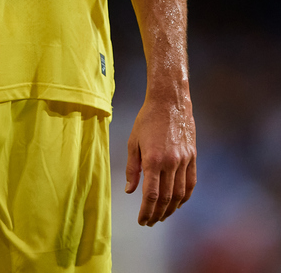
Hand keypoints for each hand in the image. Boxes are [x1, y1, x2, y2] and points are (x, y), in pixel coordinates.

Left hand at [125, 97, 196, 225]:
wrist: (170, 101)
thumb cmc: (147, 119)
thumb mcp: (133, 141)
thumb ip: (132, 168)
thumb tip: (130, 190)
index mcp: (153, 159)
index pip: (151, 195)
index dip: (146, 211)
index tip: (141, 220)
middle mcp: (170, 163)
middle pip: (166, 198)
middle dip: (157, 214)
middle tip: (150, 222)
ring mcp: (184, 160)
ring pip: (180, 194)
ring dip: (171, 209)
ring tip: (162, 216)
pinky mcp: (193, 157)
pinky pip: (191, 183)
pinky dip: (185, 197)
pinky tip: (178, 204)